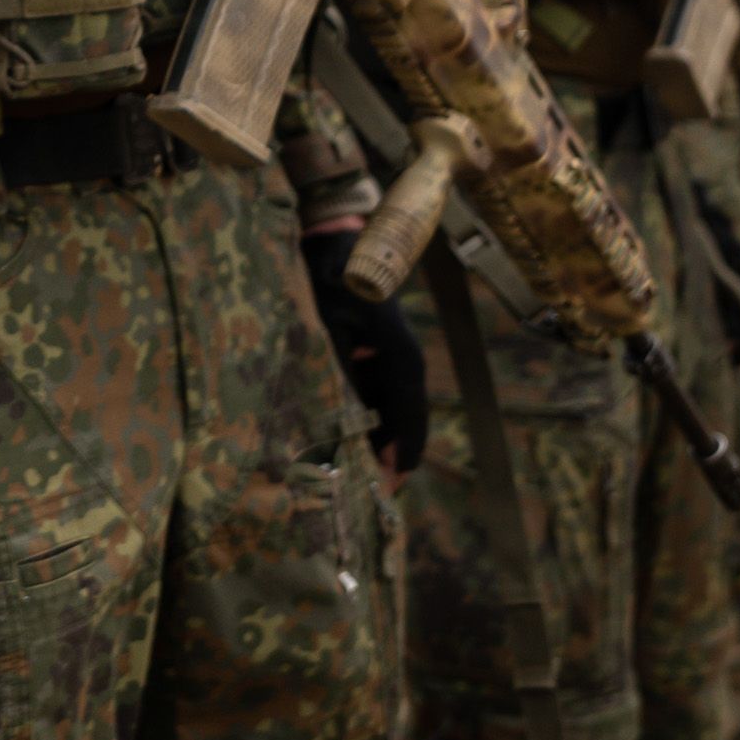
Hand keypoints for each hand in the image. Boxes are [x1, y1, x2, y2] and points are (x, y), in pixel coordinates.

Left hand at [299, 225, 429, 473]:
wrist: (336, 241)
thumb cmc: (333, 278)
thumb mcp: (330, 324)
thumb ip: (339, 371)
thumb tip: (340, 421)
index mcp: (402, 359)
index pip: (409, 420)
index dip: (398, 457)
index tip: (388, 491)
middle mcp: (402, 364)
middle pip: (399, 423)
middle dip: (382, 459)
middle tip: (364, 499)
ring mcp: (389, 360)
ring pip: (385, 413)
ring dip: (370, 442)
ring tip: (348, 480)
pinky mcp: (372, 356)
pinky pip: (372, 397)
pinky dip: (359, 420)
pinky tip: (338, 441)